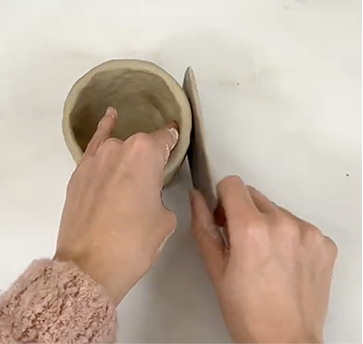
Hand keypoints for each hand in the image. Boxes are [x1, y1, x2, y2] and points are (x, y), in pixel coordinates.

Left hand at [55, 107, 178, 304]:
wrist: (91, 267)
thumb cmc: (135, 242)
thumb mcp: (164, 219)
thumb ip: (159, 196)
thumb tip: (147, 195)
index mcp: (146, 153)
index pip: (166, 138)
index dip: (174, 141)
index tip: (178, 143)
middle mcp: (119, 147)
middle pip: (142, 145)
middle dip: (151, 159)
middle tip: (154, 181)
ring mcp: (95, 158)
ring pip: (120, 149)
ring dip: (129, 158)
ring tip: (134, 173)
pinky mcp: (79, 172)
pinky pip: (94, 146)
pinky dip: (103, 131)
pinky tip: (110, 117)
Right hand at [191, 176, 337, 343]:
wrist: (285, 341)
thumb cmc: (246, 310)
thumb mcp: (215, 267)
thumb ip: (203, 225)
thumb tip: (197, 196)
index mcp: (252, 229)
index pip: (233, 184)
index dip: (223, 197)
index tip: (224, 215)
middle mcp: (283, 223)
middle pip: (254, 195)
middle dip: (243, 211)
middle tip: (242, 241)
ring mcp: (308, 232)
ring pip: (276, 209)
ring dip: (267, 223)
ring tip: (265, 254)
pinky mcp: (324, 242)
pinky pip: (298, 224)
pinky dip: (288, 234)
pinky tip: (284, 260)